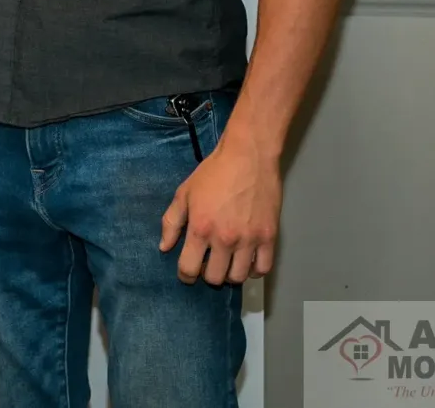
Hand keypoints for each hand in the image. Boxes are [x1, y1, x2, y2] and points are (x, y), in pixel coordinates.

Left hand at [158, 133, 279, 285]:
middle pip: (215, 278)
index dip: (185, 275)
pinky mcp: (269, 237)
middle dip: (207, 274)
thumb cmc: (213, 173)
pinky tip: (247, 261)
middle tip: (208, 263)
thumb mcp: (184, 193)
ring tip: (227, 262)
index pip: (189, 268)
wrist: (248, 156)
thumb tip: (164, 247)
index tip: (187, 272)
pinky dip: (254, 271)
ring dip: (230, 274)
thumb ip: (172, 222)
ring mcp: (249, 240)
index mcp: (200, 229)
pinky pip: (263, 269)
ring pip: (239, 277)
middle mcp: (225, 239)